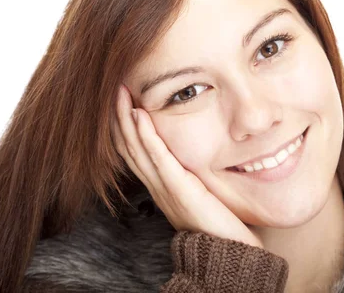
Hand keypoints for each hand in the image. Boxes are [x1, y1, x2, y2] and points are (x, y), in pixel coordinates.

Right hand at [111, 84, 263, 248]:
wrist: (229, 254)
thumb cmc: (219, 225)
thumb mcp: (201, 195)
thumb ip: (193, 178)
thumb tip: (196, 160)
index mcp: (161, 187)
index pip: (135, 152)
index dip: (125, 127)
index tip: (123, 101)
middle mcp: (157, 187)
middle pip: (128, 147)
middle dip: (118, 117)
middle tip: (114, 88)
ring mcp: (165, 188)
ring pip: (136, 149)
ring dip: (125, 119)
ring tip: (121, 93)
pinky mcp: (179, 189)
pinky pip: (157, 157)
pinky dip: (146, 135)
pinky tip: (139, 115)